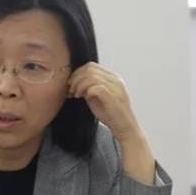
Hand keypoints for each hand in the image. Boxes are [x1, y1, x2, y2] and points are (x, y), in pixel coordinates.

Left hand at [66, 63, 155, 183]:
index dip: (77, 73)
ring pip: (91, 76)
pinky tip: (81, 97)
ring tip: (75, 94)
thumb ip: (88, 88)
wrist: (124, 128)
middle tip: (71, 90)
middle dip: (76, 78)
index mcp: (112, 77)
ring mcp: (115, 87)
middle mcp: (115, 79)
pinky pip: (95, 87)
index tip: (70, 84)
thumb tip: (74, 82)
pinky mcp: (113, 97)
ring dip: (79, 84)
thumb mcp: (96, 98)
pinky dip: (85, 90)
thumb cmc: (111, 114)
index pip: (91, 66)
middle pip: (90, 68)